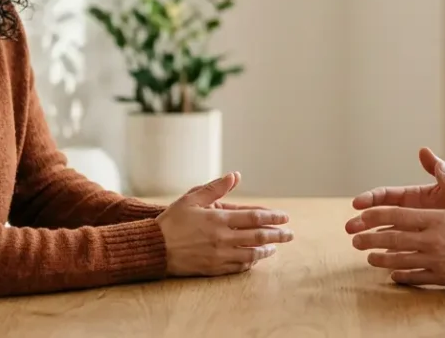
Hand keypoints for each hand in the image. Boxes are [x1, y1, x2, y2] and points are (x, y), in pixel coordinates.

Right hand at [157, 172, 294, 276]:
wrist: (154, 248)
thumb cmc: (172, 221)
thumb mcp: (191, 199)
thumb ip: (215, 188)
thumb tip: (235, 175)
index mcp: (218, 219)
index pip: (254, 218)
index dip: (273, 217)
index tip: (285, 217)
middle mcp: (222, 239)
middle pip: (258, 237)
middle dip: (277, 235)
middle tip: (290, 234)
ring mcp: (219, 256)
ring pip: (251, 254)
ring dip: (266, 251)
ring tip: (274, 247)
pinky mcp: (213, 269)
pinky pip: (238, 267)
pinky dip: (250, 262)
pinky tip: (254, 258)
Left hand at [345, 148, 444, 288]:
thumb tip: (428, 154)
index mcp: (436, 219)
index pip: (397, 216)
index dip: (375, 216)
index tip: (359, 217)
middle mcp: (433, 240)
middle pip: (393, 239)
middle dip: (370, 239)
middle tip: (354, 239)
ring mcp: (436, 261)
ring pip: (400, 260)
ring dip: (381, 259)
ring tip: (369, 257)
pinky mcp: (443, 277)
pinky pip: (416, 277)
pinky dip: (401, 276)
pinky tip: (392, 274)